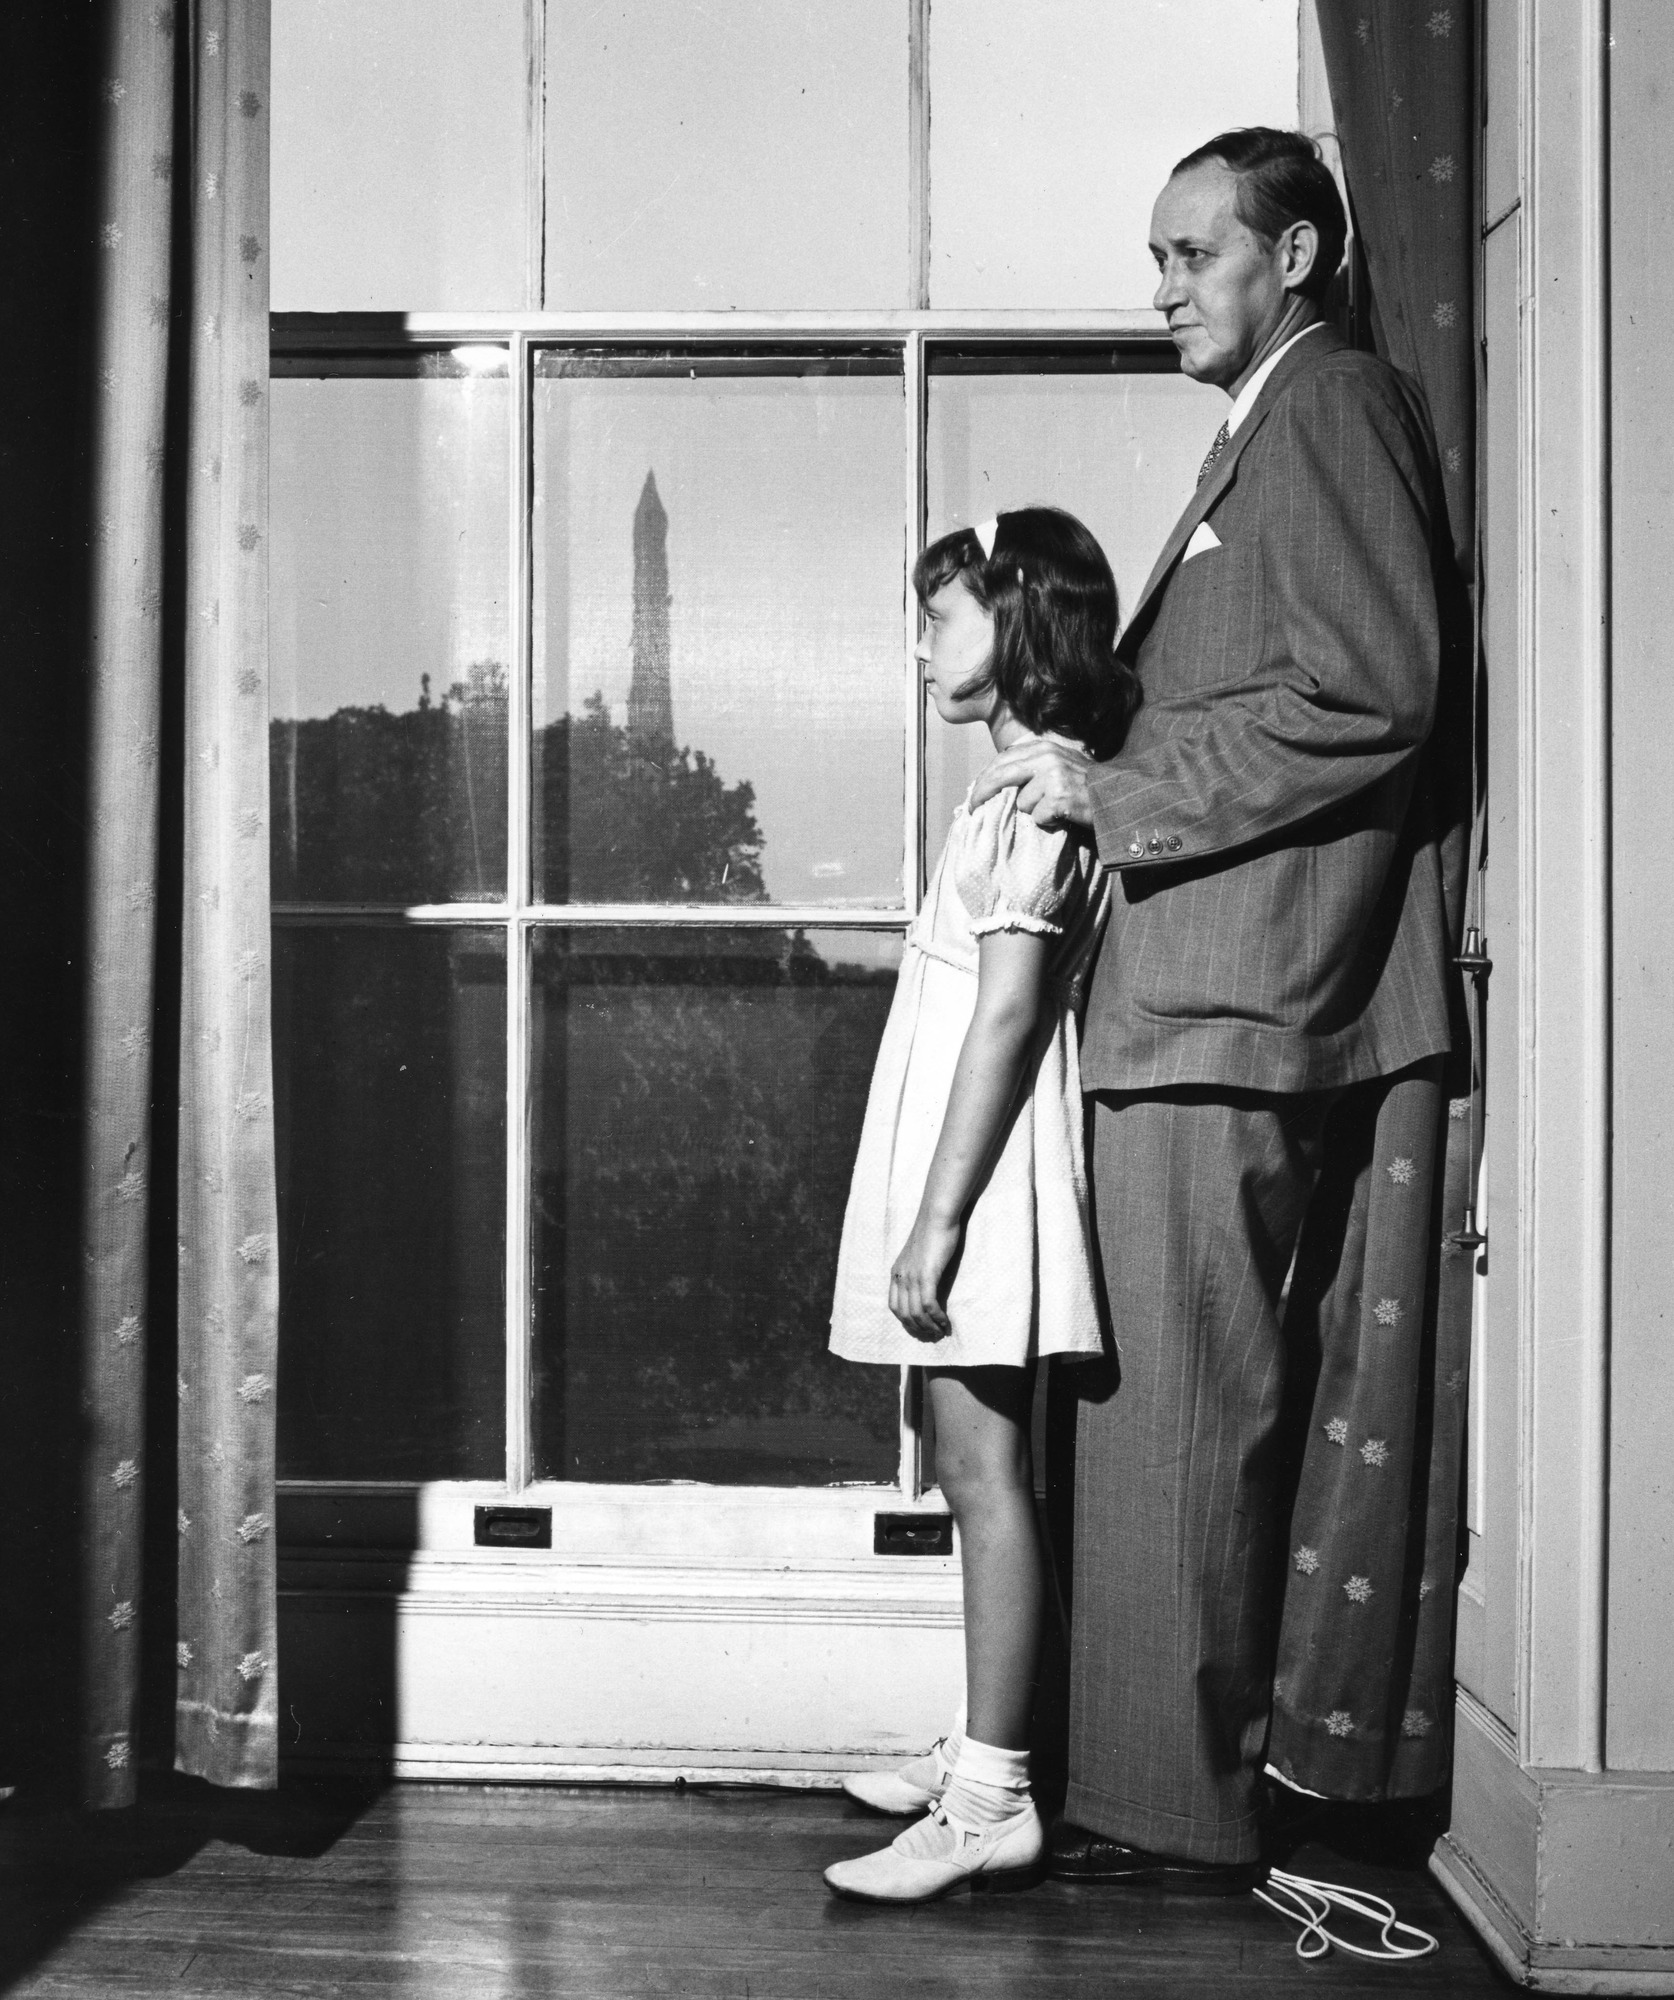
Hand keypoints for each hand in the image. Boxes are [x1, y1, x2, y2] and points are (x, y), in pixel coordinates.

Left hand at [889, 1213, 960, 1341]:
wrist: (937, 1215)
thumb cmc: (933, 1231)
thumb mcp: (920, 1255)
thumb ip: (920, 1271)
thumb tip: (930, 1287)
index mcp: (896, 1272)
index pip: (894, 1306)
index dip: (906, 1322)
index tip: (920, 1329)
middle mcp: (901, 1276)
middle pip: (904, 1314)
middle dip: (918, 1329)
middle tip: (933, 1336)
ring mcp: (912, 1276)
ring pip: (916, 1313)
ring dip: (929, 1327)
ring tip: (941, 1333)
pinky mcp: (926, 1275)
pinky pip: (929, 1305)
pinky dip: (937, 1318)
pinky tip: (945, 1323)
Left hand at [970, 739, 1096, 830]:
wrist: (1117, 797)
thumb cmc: (1084, 786)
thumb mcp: (1057, 764)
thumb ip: (1030, 766)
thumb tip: (994, 780)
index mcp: (1042, 747)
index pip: (1002, 760)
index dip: (984, 778)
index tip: (974, 795)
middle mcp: (1046, 757)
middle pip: (1001, 776)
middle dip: (982, 793)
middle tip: (971, 809)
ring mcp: (1053, 776)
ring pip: (1021, 803)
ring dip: (1034, 812)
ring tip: (1054, 809)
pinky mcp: (1059, 797)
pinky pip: (1037, 817)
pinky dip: (1048, 822)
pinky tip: (1063, 816)